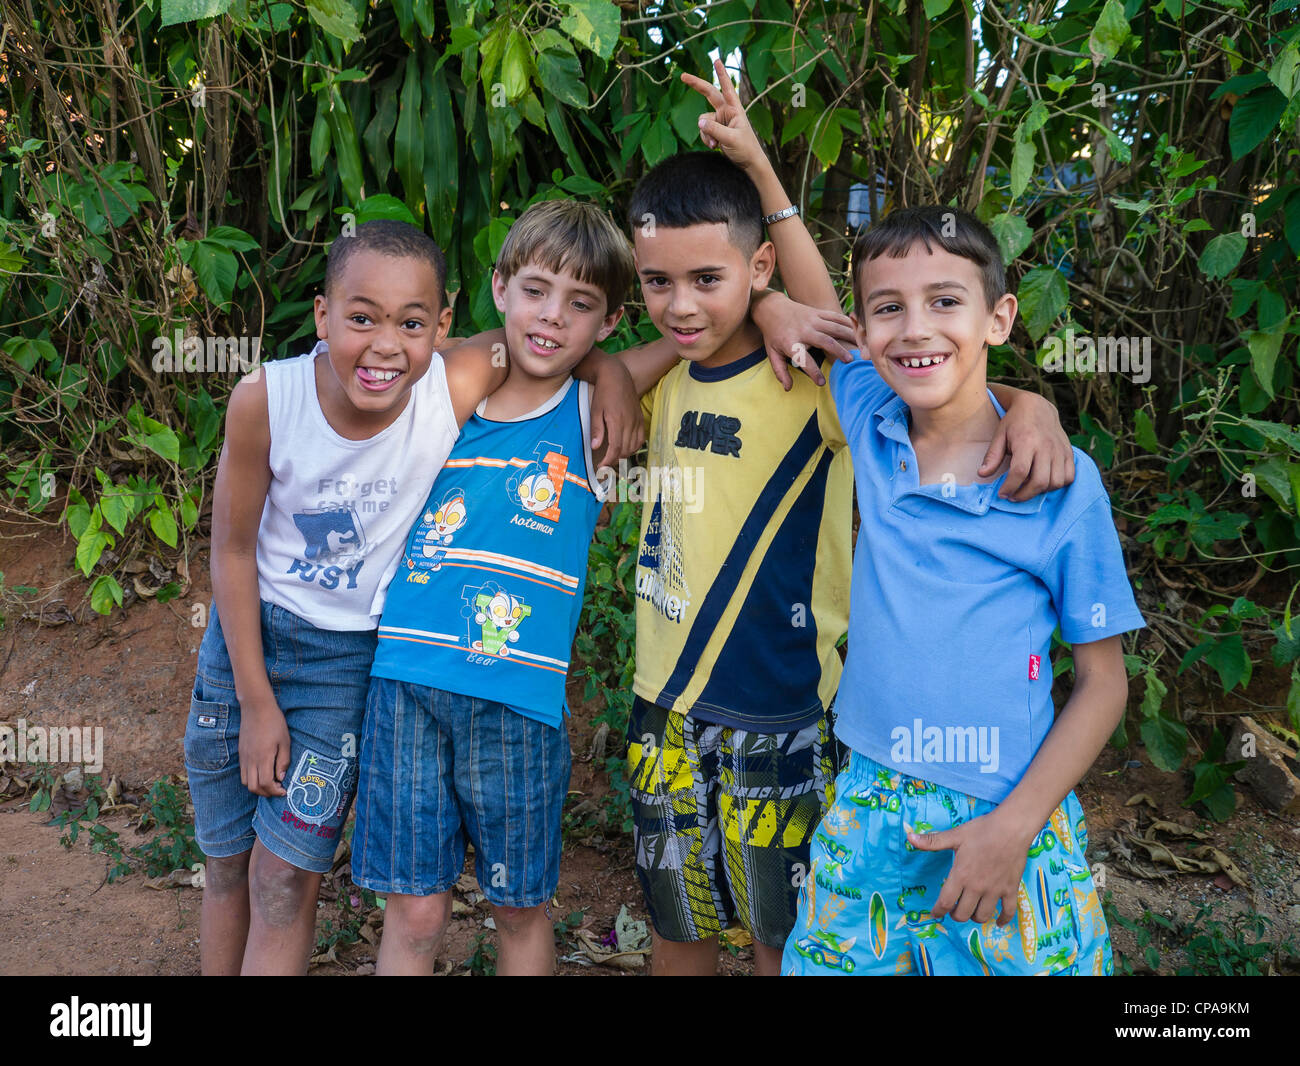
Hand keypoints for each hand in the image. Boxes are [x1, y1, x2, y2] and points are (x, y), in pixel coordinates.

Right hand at [239, 696, 290, 796]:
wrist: (256, 708)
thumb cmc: (274, 723)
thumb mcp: (285, 741)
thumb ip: (283, 761)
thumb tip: (281, 778)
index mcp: (263, 757)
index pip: (266, 783)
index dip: (275, 791)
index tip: (284, 791)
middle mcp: (251, 760)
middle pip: (254, 787)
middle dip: (266, 793)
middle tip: (278, 790)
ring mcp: (244, 757)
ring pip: (246, 783)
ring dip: (258, 788)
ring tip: (270, 783)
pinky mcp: (241, 754)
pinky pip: (242, 773)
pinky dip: (251, 779)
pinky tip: (262, 774)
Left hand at [589, 357, 644, 469]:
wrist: (617, 376)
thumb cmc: (603, 392)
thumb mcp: (595, 410)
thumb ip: (597, 429)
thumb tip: (595, 447)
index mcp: (617, 421)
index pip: (615, 449)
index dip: (608, 461)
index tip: (600, 466)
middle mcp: (630, 423)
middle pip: (624, 450)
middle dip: (614, 460)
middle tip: (604, 463)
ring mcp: (637, 421)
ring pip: (633, 446)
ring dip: (623, 454)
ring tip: (612, 456)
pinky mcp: (640, 418)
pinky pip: (640, 439)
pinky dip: (633, 447)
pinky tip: (625, 447)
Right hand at [680, 58, 766, 173]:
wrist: (749, 164)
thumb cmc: (746, 149)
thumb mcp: (731, 139)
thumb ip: (715, 130)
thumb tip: (700, 122)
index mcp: (735, 109)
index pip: (728, 88)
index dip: (721, 74)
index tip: (717, 60)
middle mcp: (726, 112)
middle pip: (709, 94)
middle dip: (697, 85)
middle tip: (683, 76)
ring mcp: (720, 121)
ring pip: (703, 121)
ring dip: (706, 134)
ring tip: (715, 145)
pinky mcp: (715, 131)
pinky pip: (704, 131)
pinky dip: (706, 139)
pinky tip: (715, 147)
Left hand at [751, 290, 856, 389]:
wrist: (772, 308)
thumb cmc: (773, 334)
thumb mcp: (772, 353)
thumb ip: (780, 371)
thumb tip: (788, 388)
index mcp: (790, 342)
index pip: (803, 359)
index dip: (812, 372)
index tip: (821, 382)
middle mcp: (803, 330)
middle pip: (825, 340)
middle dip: (838, 351)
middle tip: (849, 362)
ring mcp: (812, 319)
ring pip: (834, 327)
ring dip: (848, 337)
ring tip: (860, 346)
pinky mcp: (818, 312)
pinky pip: (835, 317)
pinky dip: (847, 323)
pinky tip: (857, 330)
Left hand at [907, 811, 1035, 926]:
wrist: (1011, 828)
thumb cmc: (982, 830)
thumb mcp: (955, 835)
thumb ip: (932, 841)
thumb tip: (909, 837)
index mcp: (961, 875)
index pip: (946, 902)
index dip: (938, 911)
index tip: (935, 914)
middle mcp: (977, 887)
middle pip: (963, 914)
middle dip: (955, 915)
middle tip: (954, 909)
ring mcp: (995, 890)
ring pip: (982, 916)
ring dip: (975, 917)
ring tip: (971, 911)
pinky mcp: (1011, 890)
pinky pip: (1008, 912)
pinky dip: (1002, 920)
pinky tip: (998, 921)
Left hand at [982, 392, 1074, 500]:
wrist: (1037, 407)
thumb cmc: (1015, 422)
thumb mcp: (999, 435)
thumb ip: (992, 456)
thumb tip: (982, 474)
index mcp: (1026, 441)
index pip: (1020, 472)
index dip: (1010, 487)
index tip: (1002, 494)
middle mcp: (1046, 447)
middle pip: (1039, 481)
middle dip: (1024, 495)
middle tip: (1013, 496)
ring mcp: (1060, 451)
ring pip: (1055, 482)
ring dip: (1040, 492)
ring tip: (1027, 489)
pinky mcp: (1068, 453)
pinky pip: (1069, 477)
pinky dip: (1057, 485)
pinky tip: (1044, 483)